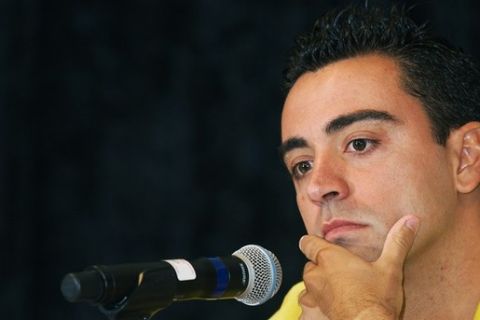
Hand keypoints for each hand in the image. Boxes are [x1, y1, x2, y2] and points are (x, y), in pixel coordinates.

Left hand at [298, 215, 419, 319]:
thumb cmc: (377, 300)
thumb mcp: (391, 268)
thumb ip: (398, 242)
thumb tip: (411, 220)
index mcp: (329, 258)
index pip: (308, 242)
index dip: (313, 243)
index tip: (320, 244)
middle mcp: (316, 274)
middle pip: (310, 264)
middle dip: (322, 266)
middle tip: (342, 271)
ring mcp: (313, 294)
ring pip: (309, 284)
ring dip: (319, 284)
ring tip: (340, 289)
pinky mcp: (313, 311)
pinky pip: (309, 302)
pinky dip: (317, 302)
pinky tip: (335, 303)